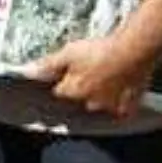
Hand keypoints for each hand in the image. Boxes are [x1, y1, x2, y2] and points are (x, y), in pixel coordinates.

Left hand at [19, 34, 161, 119]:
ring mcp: (108, 109)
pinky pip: (119, 111)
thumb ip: (48, 65)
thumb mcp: (69, 53)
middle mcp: (87, 105)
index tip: (66, 77)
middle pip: (78, 103)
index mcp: (71, 92)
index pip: (59, 93)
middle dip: (80, 93)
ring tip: (105, 81)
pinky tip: (120, 91)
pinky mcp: (127, 109)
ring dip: (98, 99)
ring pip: (98, 108)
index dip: (62, 84)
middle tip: (89, 76)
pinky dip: (118, 104)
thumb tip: (27, 72)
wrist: (134, 51)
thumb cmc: (100, 51)